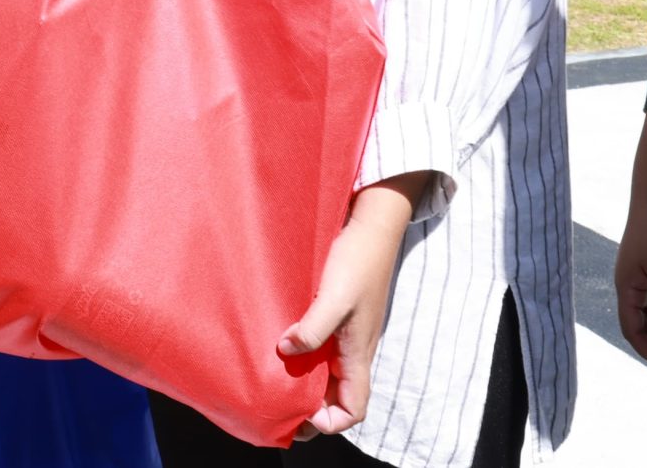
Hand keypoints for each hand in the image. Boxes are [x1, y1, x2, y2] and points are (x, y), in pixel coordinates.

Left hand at [279, 175, 424, 437]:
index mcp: (358, 354)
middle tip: (278, 405)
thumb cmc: (357, 261)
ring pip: (328, 374)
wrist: (372, 225)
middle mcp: (354, 350)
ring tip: (275, 378)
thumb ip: (313, 328)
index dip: (330, 421)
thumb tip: (286, 351)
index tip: (302, 413)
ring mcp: (347, 333)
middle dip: (311, 409)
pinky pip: (323, 349)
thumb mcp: (334, 297)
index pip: (353, 409)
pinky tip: (283, 344)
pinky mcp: (339, 316)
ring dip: (306, 382)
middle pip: (337, 397)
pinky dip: (305, 356)